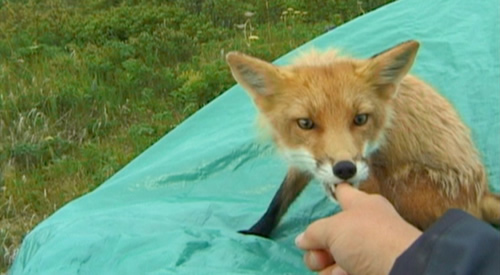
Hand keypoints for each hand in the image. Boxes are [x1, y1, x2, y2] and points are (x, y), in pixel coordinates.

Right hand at [295, 183, 421, 274]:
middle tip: (318, 253)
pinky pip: (339, 272)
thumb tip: (301, 241)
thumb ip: (313, 232)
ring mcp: (364, 253)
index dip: (332, 192)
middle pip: (329, 234)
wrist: (401, 271)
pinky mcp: (364, 273)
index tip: (327, 191)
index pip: (343, 193)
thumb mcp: (334, 228)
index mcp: (361, 206)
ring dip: (325, 265)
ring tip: (335, 269)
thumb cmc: (368, 238)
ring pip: (331, 257)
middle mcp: (363, 228)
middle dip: (317, 246)